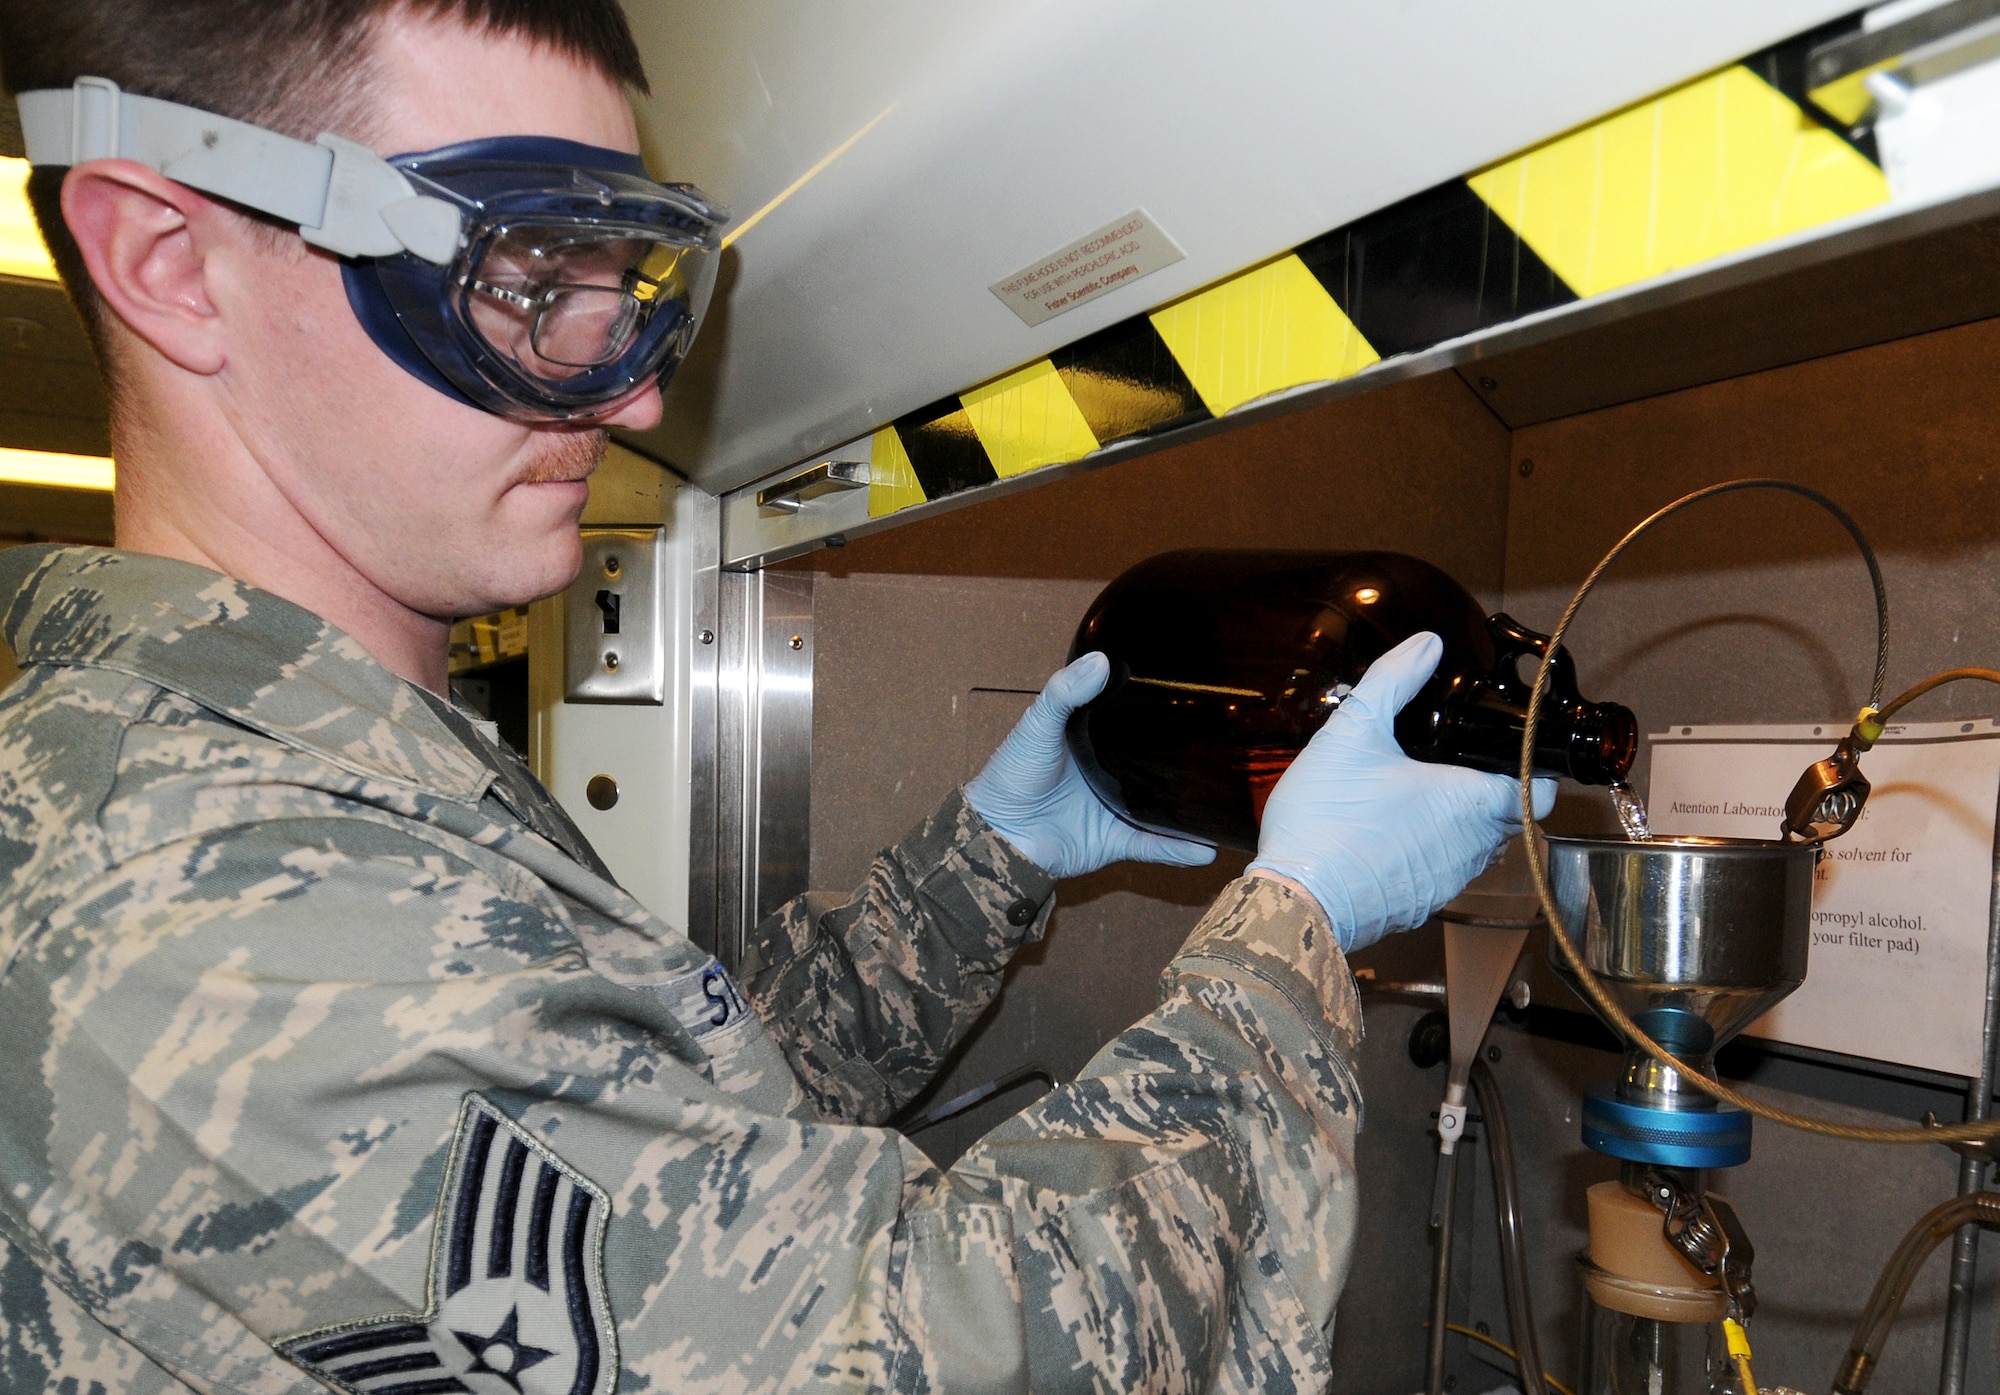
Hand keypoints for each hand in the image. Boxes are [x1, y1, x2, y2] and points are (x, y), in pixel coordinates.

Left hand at [966, 652, 1217, 879]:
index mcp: (1090, 742)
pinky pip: (1153, 845)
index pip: (1129, 721)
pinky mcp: (1113, 840)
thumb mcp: (1037, 725)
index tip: (1189, 689)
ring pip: (1161, 806)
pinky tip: (1207, 847)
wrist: (996, 834)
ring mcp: (1112, 807)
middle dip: (1184, 757)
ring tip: (1228, 795)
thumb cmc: (1009, 776)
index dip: (1153, 707)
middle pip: (1153, 764)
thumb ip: (1064, 692)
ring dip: (1189, 805)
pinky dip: (1178, 848)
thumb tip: (1100, 661)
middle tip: (1224, 740)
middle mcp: (1106, 773)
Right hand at [1248, 632, 1555, 952]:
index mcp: (1469, 802)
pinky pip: (1440, 874)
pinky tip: (1390, 836)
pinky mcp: (1419, 906)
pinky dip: (1428, 854)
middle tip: (1456, 766)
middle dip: (1490, 793)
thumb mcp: (1352, 733)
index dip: (1534, 771)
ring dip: (1458, 826)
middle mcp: (1471, 848)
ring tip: (1419, 798)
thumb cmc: (1328, 817)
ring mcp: (1447, 882)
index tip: (1514, 754)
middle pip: (1507, 819)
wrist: (1296, 897)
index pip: (1540, 793)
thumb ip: (1393, 681)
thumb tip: (1427, 643)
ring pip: (1475, 849)